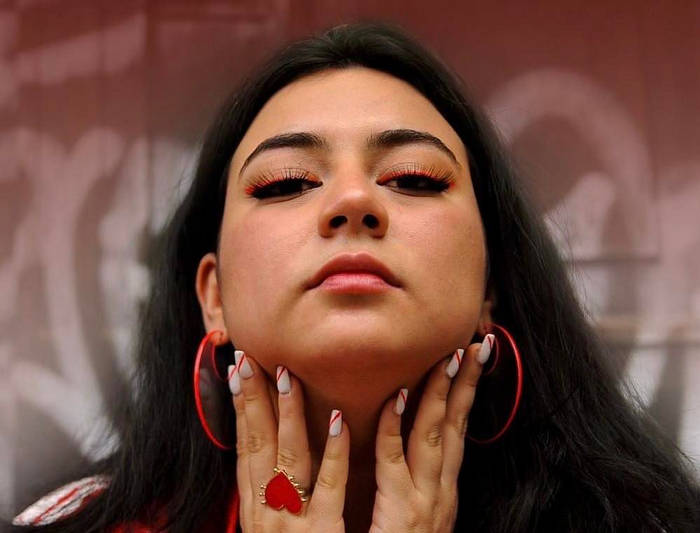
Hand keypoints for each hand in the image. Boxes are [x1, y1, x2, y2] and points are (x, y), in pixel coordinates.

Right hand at [231, 352, 348, 531]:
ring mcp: (293, 521)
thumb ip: (271, 492)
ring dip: (288, 412)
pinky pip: (330, 484)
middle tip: (248, 358)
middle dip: (252, 398)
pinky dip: (334, 451)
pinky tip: (339, 421)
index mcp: (255, 506)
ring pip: (290, 455)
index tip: (236, 372)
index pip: (245, 447)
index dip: (240, 408)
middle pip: (259, 443)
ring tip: (288, 375)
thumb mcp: (269, 525)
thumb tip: (268, 452)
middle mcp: (267, 510)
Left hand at [369, 339, 490, 532]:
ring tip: (447, 357)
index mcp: (441, 490)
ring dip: (439, 394)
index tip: (470, 357)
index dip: (465, 393)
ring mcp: (424, 505)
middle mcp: (439, 493)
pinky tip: (396, 399)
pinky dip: (394, 430)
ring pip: (433, 437)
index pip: (456, 430)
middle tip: (475, 344)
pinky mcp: (400, 517)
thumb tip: (408, 439)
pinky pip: (393, 464)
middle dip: (465, 383)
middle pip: (454, 426)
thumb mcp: (412, 514)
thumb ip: (411, 479)